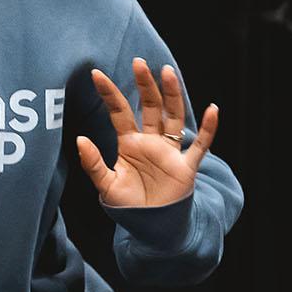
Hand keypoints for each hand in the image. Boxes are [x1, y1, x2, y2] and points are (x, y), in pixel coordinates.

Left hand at [75, 58, 219, 208]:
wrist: (150, 228)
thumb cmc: (127, 206)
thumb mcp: (105, 185)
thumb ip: (93, 163)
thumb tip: (79, 139)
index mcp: (129, 143)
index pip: (120, 111)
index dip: (110, 94)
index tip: (96, 74)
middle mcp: (151, 142)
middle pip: (150, 107)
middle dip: (145, 85)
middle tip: (138, 62)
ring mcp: (170, 152)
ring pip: (173, 117)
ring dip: (172, 95)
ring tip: (167, 72)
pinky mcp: (186, 167)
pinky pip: (200, 145)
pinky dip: (207, 128)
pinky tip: (213, 109)